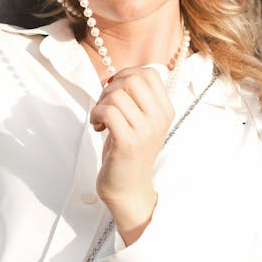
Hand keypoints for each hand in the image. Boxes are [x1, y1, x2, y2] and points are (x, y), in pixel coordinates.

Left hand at [90, 68, 174, 244]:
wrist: (128, 189)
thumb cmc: (129, 152)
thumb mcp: (140, 121)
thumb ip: (135, 98)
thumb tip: (114, 75)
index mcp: (165, 111)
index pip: (149, 73)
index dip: (126, 75)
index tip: (115, 93)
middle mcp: (159, 119)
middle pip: (132, 79)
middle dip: (110, 88)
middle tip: (105, 106)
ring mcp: (145, 131)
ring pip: (116, 96)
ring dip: (100, 104)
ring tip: (100, 120)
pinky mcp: (128, 143)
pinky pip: (108, 112)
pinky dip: (96, 115)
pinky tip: (97, 127)